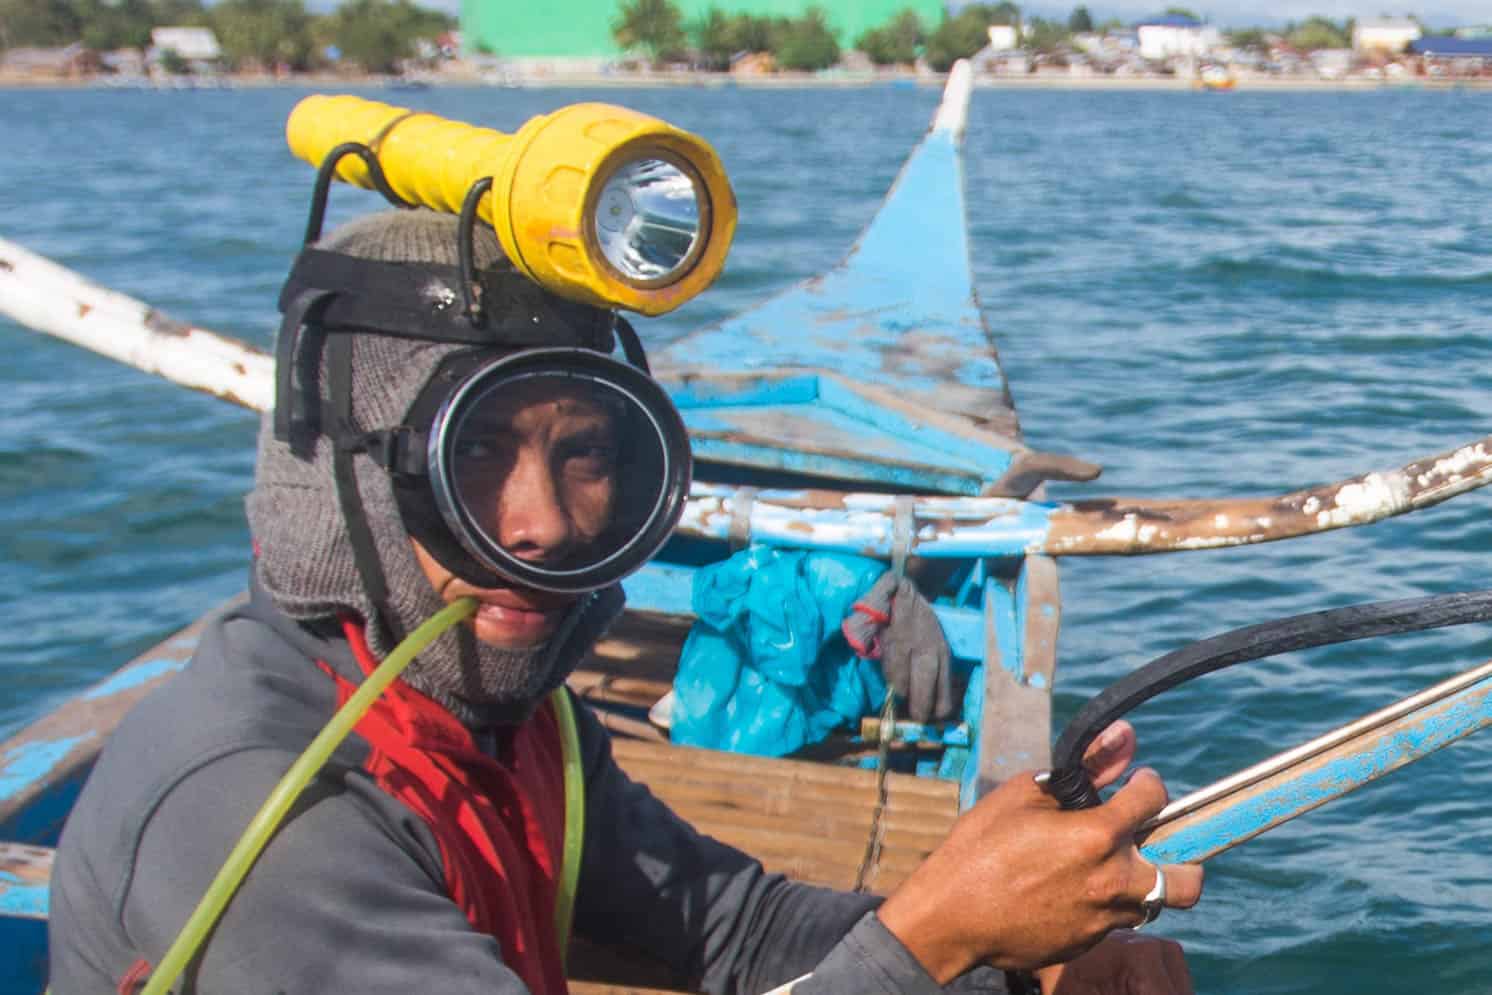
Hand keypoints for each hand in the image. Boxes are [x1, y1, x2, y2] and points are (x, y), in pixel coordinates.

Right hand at [876, 722, 1202, 981]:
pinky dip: (1104, 903)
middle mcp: (1113, 881)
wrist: (950, 917)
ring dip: (1139, 881)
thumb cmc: (980, 847)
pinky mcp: (1089, 944)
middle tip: (1150, 842)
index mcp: (1098, 835)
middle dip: (1182, 858)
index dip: (1146, 784)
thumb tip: (1125, 734)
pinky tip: (1068, 890)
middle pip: (1188, 880)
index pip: (1154, 798)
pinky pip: (1115, 922)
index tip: (1136, 784)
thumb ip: (1087, 768)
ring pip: (1154, 903)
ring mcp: (1104, 919)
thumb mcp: (1026, 794)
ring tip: (1104, 866)